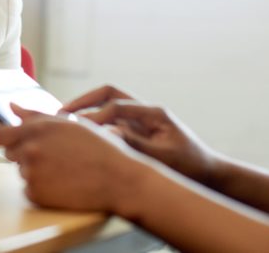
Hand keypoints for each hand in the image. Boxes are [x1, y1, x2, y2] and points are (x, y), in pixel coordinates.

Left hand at [0, 105, 149, 214]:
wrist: (119, 180)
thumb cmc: (98, 148)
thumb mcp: (69, 124)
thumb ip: (36, 115)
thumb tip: (12, 107)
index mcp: (38, 128)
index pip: (0, 135)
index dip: (8, 140)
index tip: (17, 144)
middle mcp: (30, 149)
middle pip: (11, 154)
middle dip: (26, 155)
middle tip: (55, 158)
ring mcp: (32, 173)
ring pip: (22, 172)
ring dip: (37, 173)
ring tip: (65, 171)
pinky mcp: (36, 194)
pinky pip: (29, 191)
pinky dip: (42, 190)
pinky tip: (63, 185)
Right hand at [67, 86, 219, 185]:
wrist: (209, 174)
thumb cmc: (190, 166)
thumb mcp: (165, 157)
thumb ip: (136, 144)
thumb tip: (109, 134)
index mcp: (154, 112)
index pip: (116, 106)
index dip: (94, 116)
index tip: (76, 128)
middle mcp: (145, 111)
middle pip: (109, 94)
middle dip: (84, 101)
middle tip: (60, 112)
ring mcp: (141, 119)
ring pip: (108, 106)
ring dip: (86, 110)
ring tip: (62, 120)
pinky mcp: (138, 130)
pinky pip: (111, 121)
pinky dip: (94, 124)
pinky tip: (79, 135)